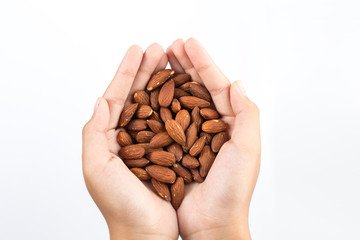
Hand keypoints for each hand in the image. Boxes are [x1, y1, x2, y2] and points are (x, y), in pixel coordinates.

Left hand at [82, 44, 177, 239]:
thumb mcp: (97, 169)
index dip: (126, 72)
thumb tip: (101, 100)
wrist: (146, 233)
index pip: (116, 96)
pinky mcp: (168, 151)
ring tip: (172, 62)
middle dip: (146, 71)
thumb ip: (94, 133)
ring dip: (163, 83)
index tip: (138, 51)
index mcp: (109, 138)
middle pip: (137, 96)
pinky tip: (184, 91)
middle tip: (158, 49)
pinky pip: (172, 123)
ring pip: (156, 105)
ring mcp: (150, 143)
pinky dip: (177, 105)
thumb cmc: (121, 206)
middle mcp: (129, 137)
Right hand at [167, 38, 260, 239]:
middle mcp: (210, 126)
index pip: (217, 85)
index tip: (189, 43)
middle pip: (197, 89)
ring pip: (180, 101)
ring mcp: (191, 136)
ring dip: (171, 79)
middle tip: (172, 46)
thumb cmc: (232, 191)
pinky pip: (165, 122)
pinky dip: (159, 104)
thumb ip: (246, 114)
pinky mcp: (175, 148)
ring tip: (161, 61)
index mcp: (231, 123)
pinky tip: (150, 91)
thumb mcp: (248, 150)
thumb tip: (236, 82)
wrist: (211, 223)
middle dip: (186, 65)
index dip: (203, 63)